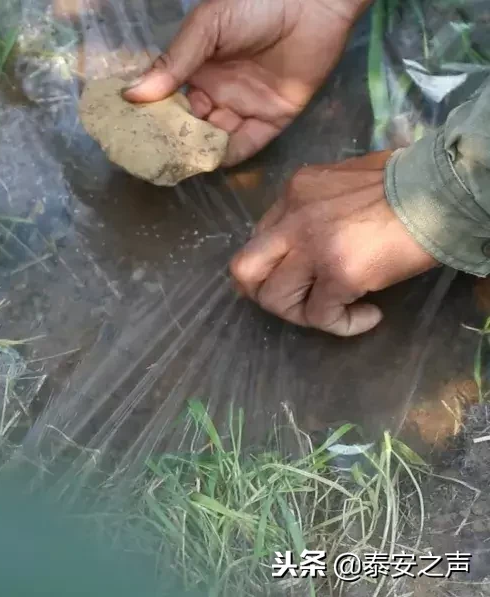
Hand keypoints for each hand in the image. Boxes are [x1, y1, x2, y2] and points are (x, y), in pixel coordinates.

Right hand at [122, 0, 370, 165]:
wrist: (313, 2)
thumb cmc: (254, 5)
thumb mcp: (205, 27)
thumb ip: (173, 61)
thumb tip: (130, 95)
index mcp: (196, 69)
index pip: (167, 101)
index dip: (151, 118)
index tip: (131, 135)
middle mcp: (216, 91)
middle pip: (188, 125)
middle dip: (172, 141)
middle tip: (152, 157)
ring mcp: (244, 106)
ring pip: (214, 138)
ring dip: (198, 151)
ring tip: (179, 163)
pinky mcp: (273, 118)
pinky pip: (248, 144)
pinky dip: (229, 155)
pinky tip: (210, 161)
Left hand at [228, 151, 439, 336]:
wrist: (444, 191)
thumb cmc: (407, 186)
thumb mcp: (347, 183)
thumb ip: (319, 208)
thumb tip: (314, 240)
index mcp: (295, 191)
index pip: (259, 238)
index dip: (275, 264)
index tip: (301, 275)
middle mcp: (293, 217)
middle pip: (244, 269)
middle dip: (262, 293)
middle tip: (294, 302)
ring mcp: (312, 246)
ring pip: (275, 299)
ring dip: (303, 315)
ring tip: (335, 310)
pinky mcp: (339, 273)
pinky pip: (320, 317)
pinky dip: (343, 325)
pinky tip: (368, 317)